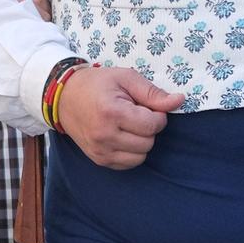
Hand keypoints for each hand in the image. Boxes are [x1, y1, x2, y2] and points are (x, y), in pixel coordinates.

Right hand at [57, 66, 184, 169]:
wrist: (64, 97)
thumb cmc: (97, 84)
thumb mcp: (125, 78)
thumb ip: (153, 93)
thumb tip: (179, 101)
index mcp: (112, 112)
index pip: (152, 125)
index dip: (157, 115)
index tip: (147, 106)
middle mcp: (105, 135)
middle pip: (148, 143)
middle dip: (149, 128)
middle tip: (135, 114)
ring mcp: (100, 151)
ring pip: (140, 156)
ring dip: (141, 142)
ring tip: (128, 126)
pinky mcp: (98, 160)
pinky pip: (128, 164)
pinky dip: (131, 152)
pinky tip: (122, 136)